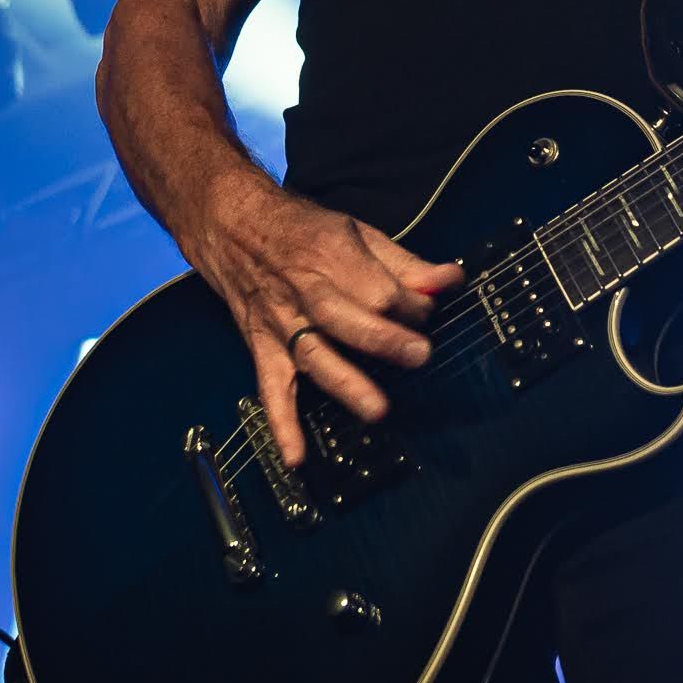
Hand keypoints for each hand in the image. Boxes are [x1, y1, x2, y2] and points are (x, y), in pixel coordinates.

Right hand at [190, 170, 459, 466]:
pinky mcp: (262, 347)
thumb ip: (405, 263)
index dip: (411, 304)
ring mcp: (281, 322)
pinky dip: (282, 424)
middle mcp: (304, 290)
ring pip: (313, 355)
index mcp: (331, 255)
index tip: (428, 311)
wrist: (232, 226)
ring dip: (345, 383)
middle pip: (347, 319)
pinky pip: (271, 389)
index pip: (379, 288)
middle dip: (385, 340)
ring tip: (377, 410)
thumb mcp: (358, 232)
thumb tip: (450, 279)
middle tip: (419, 356)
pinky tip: (296, 457)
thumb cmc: (301, 229)